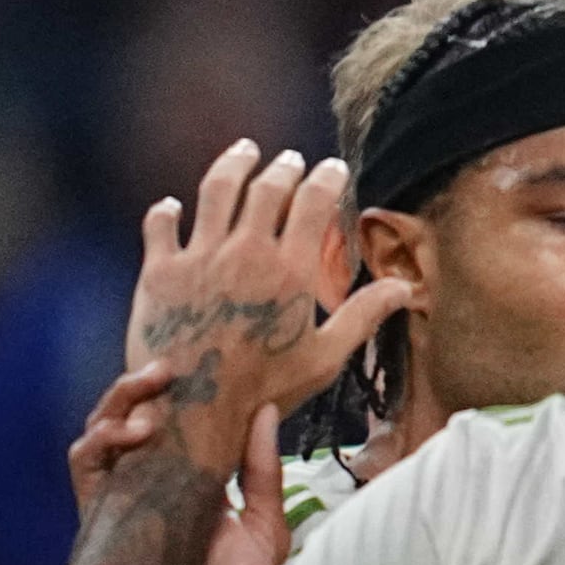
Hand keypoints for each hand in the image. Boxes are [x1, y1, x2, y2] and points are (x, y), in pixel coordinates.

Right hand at [71, 355, 288, 564]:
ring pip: (102, 435)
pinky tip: (132, 433)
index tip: (202, 365)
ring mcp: (121, 501)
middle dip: (140, 387)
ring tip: (149, 390)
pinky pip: (85, 469)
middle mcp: (151, 487)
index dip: (180, 393)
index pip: (175, 424)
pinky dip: (101, 442)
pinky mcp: (100, 519)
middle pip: (131, 421)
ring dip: (118, 404)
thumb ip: (261, 470)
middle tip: (168, 366)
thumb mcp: (265, 527)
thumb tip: (266, 410)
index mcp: (191, 483)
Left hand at [125, 141, 403, 483]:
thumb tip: (406, 287)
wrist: (194, 412)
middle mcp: (244, 252)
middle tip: (289, 159)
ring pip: (216, 191)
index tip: (333, 168)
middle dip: (283, 167)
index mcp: (290, 269)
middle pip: (266, 188)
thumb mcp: (325, 358)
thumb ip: (363, 315)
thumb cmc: (266, 390)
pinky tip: (171, 205)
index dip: (326, 179)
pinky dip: (166, 211)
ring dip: (232, 165)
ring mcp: (198, 257)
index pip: (313, 202)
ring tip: (243, 152)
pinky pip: (160, 226)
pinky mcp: (158, 272)